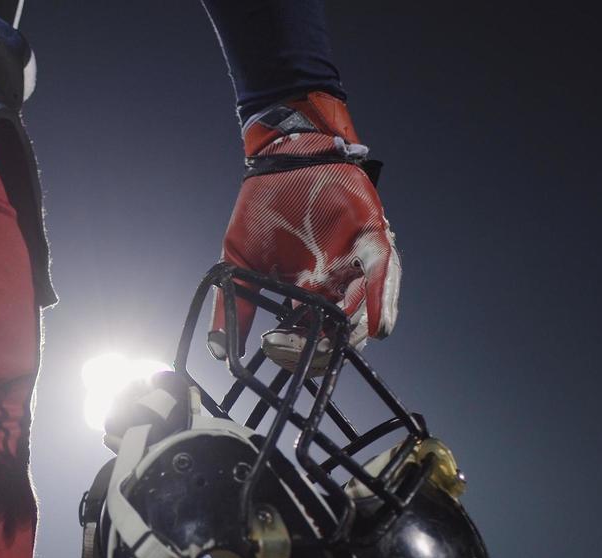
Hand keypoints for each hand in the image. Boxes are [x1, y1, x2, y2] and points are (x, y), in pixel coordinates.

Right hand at [213, 91, 397, 369]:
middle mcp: (332, 282)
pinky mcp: (373, 242)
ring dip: (353, 329)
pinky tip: (377, 325)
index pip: (306, 333)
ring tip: (339, 339)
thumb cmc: (262, 207)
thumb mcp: (238, 260)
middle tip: (311, 352)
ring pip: (364, 309)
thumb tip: (219, 349)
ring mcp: (354, 264)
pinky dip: (381, 301)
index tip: (274, 349)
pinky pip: (382, 276)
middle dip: (325, 345)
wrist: (285, 160)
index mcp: (303, 291)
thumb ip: (233, 303)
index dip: (294, 348)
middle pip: (338, 328)